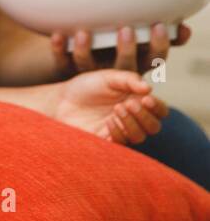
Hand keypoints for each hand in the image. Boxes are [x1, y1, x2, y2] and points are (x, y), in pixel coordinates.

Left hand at [48, 70, 168, 145]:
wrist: (61, 99)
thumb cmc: (86, 87)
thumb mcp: (107, 77)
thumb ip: (129, 79)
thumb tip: (149, 88)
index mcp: (137, 101)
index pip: (160, 110)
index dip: (158, 107)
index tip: (146, 98)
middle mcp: (132, 118)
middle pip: (154, 126)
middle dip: (145, 116)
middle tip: (129, 104)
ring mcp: (120, 130)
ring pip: (140, 137)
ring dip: (132, 124)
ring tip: (117, 109)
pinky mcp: (107, 140)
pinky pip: (121, 143)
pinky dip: (119, 132)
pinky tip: (108, 120)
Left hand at [51, 23, 189, 75]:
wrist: (75, 76)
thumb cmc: (115, 51)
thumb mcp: (138, 45)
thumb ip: (162, 37)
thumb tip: (183, 28)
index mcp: (134, 66)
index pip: (152, 59)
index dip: (158, 46)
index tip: (158, 26)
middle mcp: (113, 74)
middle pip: (123, 67)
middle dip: (126, 50)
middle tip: (126, 29)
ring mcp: (90, 75)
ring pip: (88, 66)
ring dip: (85, 50)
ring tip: (83, 33)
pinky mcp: (67, 73)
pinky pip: (62, 64)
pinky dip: (58, 49)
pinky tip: (56, 34)